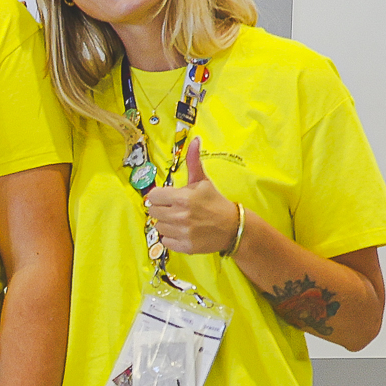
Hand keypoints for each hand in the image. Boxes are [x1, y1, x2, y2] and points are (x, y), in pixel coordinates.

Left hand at [142, 137, 239, 254]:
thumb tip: (194, 139)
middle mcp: (180, 216)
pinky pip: (165, 241)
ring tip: (180, 220)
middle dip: (162, 208)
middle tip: (175, 208)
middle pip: (153, 211)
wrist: (232, 226)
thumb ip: (193, 161)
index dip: (160, 196)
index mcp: (182, 198)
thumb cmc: (214, 201)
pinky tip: (183, 231)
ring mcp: (182, 232)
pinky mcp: (184, 246)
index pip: (153, 196)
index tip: (168, 197)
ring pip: (158, 226)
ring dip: (166, 223)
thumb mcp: (203, 180)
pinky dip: (171, 237)